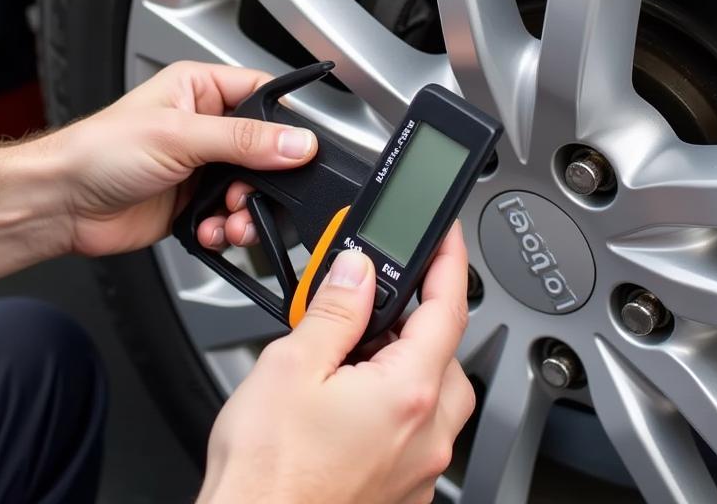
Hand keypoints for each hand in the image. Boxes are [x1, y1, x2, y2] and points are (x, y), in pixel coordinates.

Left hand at [60, 62, 317, 256]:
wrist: (61, 204)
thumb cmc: (98, 151)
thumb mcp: (179, 136)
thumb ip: (243, 140)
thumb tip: (297, 142)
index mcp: (200, 89)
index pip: (263, 95)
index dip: (286, 123)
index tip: (301, 150)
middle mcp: (205, 126)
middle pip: (265, 151)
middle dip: (265, 180)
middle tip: (254, 194)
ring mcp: (200, 167)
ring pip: (251, 189)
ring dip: (247, 211)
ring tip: (232, 220)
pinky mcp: (193, 204)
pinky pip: (230, 218)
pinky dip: (228, 230)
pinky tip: (212, 231)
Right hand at [197, 222, 475, 503]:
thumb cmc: (267, 476)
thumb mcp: (292, 366)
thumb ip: (335, 310)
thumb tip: (357, 271)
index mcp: (407, 393)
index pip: (448, 308)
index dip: (449, 262)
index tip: (446, 237)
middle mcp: (426, 436)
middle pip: (447, 353)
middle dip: (420, 319)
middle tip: (376, 298)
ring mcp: (418, 471)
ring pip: (437, 397)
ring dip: (410, 364)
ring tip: (356, 352)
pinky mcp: (403, 495)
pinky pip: (420, 435)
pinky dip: (399, 406)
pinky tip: (354, 401)